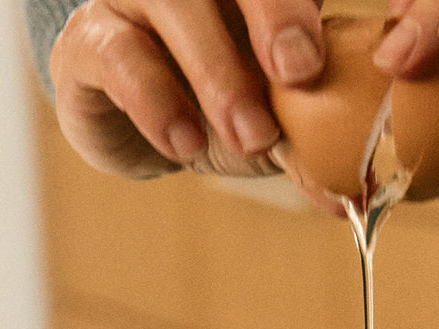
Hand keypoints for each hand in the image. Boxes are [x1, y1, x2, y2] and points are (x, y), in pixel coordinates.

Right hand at [50, 0, 325, 178]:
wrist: (139, 127)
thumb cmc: (218, 110)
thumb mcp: (272, 125)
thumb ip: (310, 148)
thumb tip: (348, 199)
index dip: (300, 3)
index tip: (322, 55)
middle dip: (275, 13)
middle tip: (299, 73)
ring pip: (173, 2)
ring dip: (217, 69)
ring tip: (249, 135)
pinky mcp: (90, 39)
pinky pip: (119, 55)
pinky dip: (157, 101)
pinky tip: (185, 145)